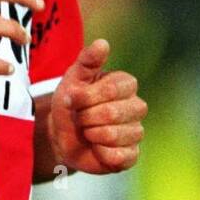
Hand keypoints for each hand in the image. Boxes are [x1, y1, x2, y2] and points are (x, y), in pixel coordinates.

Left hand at [43, 38, 147, 174]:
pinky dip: (100, 153)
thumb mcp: (73, 78)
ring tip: (88, 132)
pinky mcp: (132, 155)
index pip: (110, 90)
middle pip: (112, 114)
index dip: (86, 98)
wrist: (62, 135)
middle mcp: (137, 106)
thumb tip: (103, 43)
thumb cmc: (70, 103)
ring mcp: (136, 131)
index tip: (72, 99)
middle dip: (86, 118)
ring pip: (113, 135)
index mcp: (126, 84)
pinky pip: (117, 156)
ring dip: (91, 135)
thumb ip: (87, 60)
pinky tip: (96, 148)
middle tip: (80, 118)